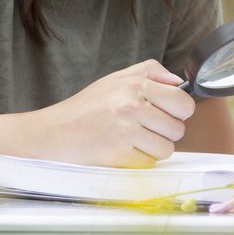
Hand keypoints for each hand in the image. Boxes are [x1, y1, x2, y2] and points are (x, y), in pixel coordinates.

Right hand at [35, 59, 194, 167]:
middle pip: (178, 128)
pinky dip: (139, 161)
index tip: (168, 114)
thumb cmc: (84, 108)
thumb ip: (150, 71)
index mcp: (136, 85)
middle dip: (166, 132)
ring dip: (154, 149)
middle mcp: (133, 106)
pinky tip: (123, 151)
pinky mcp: (118, 155)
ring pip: (166, 148)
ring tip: (133, 140)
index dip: (179, 111)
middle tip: (146, 129)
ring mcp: (126, 132)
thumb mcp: (115, 79)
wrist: (50, 134)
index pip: (183, 102)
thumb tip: (177, 81)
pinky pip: (148, 163)